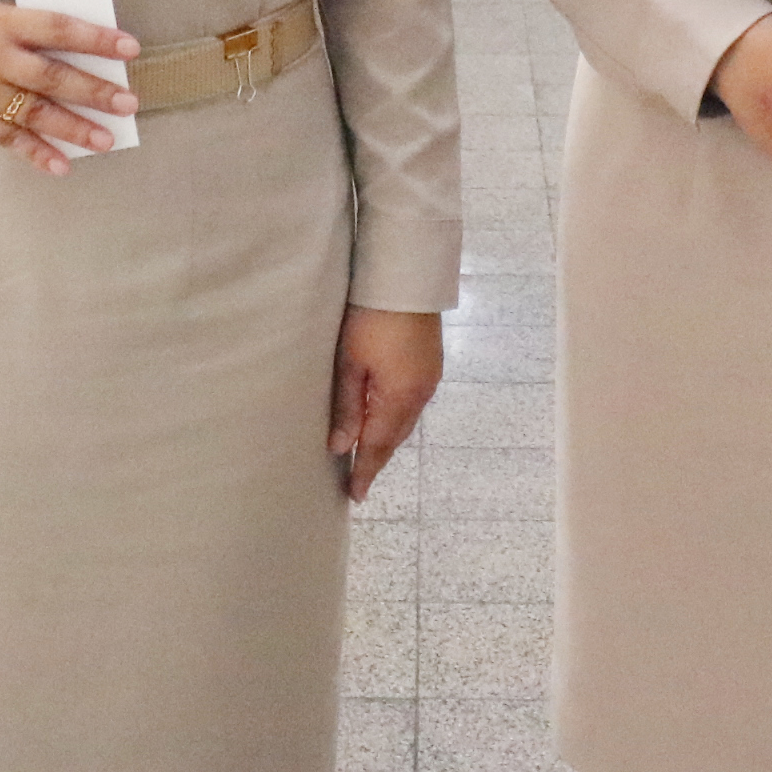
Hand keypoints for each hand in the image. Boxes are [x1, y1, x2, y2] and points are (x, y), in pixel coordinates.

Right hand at [0, 0, 142, 171]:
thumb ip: (20, 25)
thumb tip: (73, 47)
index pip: (57, 28)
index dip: (96, 39)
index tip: (129, 47)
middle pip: (52, 76)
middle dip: (95, 90)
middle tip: (128, 102)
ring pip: (34, 112)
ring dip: (74, 128)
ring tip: (105, 138)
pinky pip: (5, 138)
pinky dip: (35, 153)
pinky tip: (60, 164)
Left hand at [331, 308, 441, 499]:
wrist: (406, 276)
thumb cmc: (370, 318)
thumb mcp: (350, 362)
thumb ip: (346, 407)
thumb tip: (340, 447)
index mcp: (400, 398)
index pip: (378, 445)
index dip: (365, 470)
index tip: (355, 495)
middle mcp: (421, 393)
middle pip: (396, 436)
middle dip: (377, 458)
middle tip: (359, 478)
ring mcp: (430, 377)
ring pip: (406, 420)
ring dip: (387, 438)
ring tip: (369, 453)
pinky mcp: (430, 363)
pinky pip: (412, 403)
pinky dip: (396, 418)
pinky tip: (385, 418)